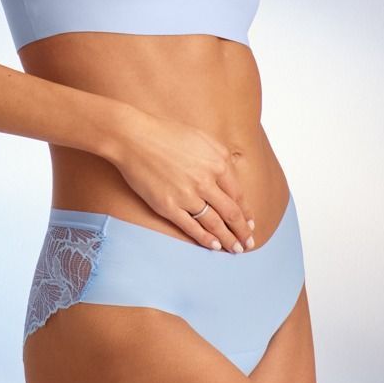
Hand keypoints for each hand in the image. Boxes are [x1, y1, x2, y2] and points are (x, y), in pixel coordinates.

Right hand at [107, 107, 255, 252]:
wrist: (133, 137)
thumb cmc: (165, 133)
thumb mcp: (202, 138)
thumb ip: (220, 157)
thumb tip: (231, 178)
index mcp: (218, 163)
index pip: (238, 195)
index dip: (246, 212)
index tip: (250, 222)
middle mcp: (206, 181)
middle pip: (231, 212)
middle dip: (242, 231)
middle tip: (249, 243)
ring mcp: (187, 195)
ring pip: (214, 223)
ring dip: (228, 239)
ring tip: (235, 249)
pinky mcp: (169, 206)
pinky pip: (192, 227)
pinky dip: (205, 239)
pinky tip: (214, 246)